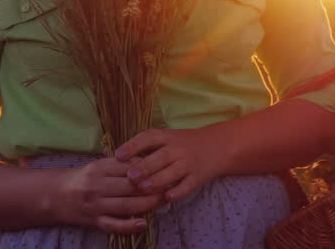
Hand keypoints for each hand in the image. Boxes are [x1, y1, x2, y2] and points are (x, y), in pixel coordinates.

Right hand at [56, 156, 165, 232]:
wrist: (57, 195)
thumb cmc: (85, 178)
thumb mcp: (100, 165)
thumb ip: (121, 164)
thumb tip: (147, 162)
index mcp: (100, 168)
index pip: (129, 168)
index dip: (149, 169)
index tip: (165, 169)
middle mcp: (97, 186)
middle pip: (130, 187)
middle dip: (153, 188)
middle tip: (169, 186)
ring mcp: (95, 205)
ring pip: (126, 206)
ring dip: (147, 205)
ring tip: (163, 202)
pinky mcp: (94, 221)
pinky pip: (113, 225)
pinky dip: (129, 226)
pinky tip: (143, 224)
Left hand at [114, 127, 231, 203]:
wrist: (216, 146)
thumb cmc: (183, 143)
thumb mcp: (167, 138)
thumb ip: (147, 147)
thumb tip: (118, 159)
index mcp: (167, 137)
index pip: (149, 138)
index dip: (133, 146)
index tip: (118, 156)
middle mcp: (178, 148)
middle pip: (161, 156)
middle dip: (145, 166)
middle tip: (130, 176)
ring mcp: (189, 163)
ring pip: (173, 172)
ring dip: (158, 180)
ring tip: (143, 188)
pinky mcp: (198, 177)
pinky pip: (187, 185)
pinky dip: (178, 191)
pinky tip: (167, 197)